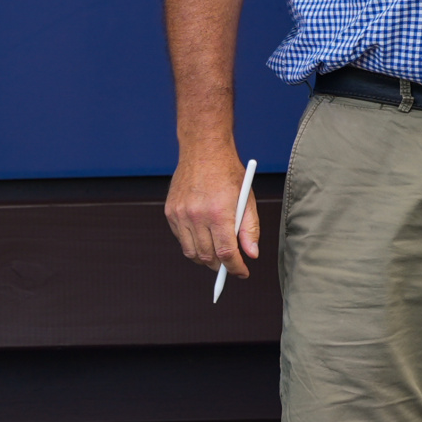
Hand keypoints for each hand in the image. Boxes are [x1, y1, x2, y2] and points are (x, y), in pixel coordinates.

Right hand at [165, 149, 259, 277]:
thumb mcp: (247, 199)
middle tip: (230, 264)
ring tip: (215, 253)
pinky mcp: (170, 211)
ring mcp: (180, 213)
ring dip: (205, 258)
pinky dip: (192, 243)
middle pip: (207, 257)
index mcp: (218, 212)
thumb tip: (251, 255)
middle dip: (220, 266)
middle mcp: (196, 215)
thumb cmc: (228, 173)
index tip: (242, 272)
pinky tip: (202, 235)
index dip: (235, 268)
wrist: (203, 150)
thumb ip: (250, 229)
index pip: (226, 253)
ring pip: (191, 252)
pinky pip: (180, 238)